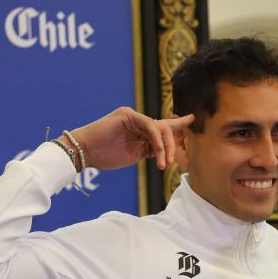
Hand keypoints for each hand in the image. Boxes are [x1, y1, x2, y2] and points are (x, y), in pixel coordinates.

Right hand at [58, 107, 194, 170]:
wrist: (85, 152)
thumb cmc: (106, 156)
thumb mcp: (134, 155)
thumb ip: (150, 150)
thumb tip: (167, 152)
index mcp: (140, 130)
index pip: (163, 128)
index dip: (178, 125)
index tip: (192, 120)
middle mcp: (138, 121)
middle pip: (164, 129)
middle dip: (173, 145)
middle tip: (171, 163)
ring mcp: (133, 117)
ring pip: (159, 128)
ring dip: (165, 147)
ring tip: (163, 163)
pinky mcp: (128, 115)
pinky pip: (150, 125)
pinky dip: (156, 139)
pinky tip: (158, 151)